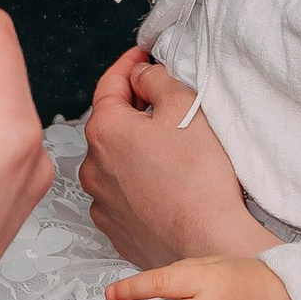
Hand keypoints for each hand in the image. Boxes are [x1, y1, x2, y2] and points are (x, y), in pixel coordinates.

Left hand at [79, 46, 259, 269]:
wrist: (207, 241)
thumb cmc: (198, 179)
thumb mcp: (184, 106)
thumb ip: (156, 79)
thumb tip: (141, 75)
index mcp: (105, 130)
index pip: (109, 84)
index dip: (128, 64)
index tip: (140, 58)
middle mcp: (93, 167)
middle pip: (110, 124)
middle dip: (134, 111)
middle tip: (165, 107)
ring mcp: (101, 202)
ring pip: (114, 162)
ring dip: (134, 151)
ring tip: (170, 154)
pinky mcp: (115, 229)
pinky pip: (121, 195)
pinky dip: (136, 184)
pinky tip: (164, 185)